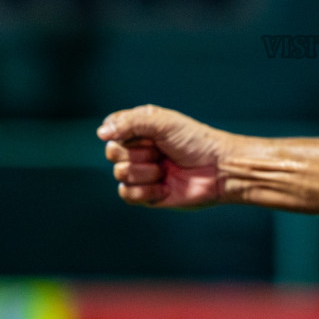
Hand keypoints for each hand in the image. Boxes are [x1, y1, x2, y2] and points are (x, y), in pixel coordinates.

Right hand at [97, 105, 235, 208]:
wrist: (218, 170)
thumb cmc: (195, 141)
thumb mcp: (163, 123)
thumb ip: (130, 123)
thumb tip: (100, 134)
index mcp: (139, 128)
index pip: (111, 129)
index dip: (126, 133)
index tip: (149, 134)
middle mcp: (137, 149)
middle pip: (113, 153)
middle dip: (140, 153)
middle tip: (163, 152)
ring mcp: (141, 172)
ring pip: (121, 174)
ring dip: (147, 172)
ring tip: (166, 169)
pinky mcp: (145, 195)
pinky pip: (126, 195)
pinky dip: (146, 191)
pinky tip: (165, 187)